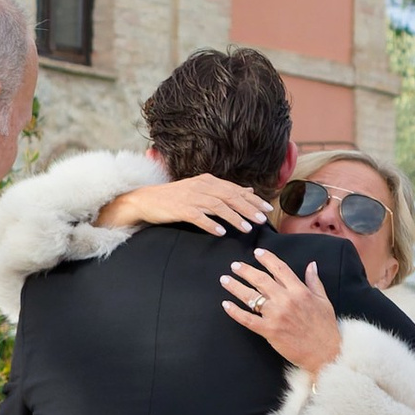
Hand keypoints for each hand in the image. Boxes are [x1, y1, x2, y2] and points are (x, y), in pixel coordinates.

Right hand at [97, 173, 272, 235]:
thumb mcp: (202, 189)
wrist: (147, 200)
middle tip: (262, 220)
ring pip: (217, 206)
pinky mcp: (180, 209)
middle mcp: (201, 186)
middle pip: (230, 197)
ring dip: (234, 217)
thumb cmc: (176, 197)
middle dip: (248, 208)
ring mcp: (190, 197)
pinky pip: (198, 216)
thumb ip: (225, 191)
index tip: (268, 209)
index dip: (253, 199)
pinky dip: (210, 224)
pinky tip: (220, 232)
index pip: (235, 190)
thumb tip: (249, 191)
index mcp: (208, 181)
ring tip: (247, 229)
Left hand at [221, 245, 341, 373]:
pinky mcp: (269, 331)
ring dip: (235, 286)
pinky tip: (226, 305)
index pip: (280, 269)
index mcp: (299, 291)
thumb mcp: (323, 300)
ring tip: (225, 280)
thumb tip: (311, 264)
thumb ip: (314, 281)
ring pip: (251, 297)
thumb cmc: (325, 327)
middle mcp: (286, 300)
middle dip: (245, 270)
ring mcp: (276, 315)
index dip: (267, 258)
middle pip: (261, 280)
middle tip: (234, 265)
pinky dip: (235, 312)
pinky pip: (247, 319)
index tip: (257, 252)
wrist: (325, 352)